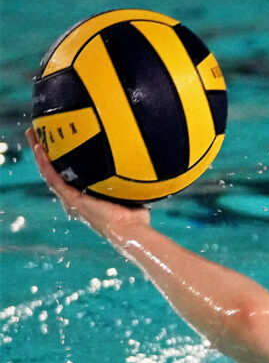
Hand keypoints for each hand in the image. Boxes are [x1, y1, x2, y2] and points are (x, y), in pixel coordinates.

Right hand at [27, 128, 149, 239]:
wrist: (130, 230)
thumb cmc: (135, 217)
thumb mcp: (129, 192)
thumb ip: (129, 178)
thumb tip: (140, 160)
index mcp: (85, 196)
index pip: (68, 173)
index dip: (60, 158)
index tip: (56, 139)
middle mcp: (74, 197)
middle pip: (54, 170)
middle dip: (44, 151)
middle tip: (36, 132)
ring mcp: (71, 199)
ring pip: (49, 172)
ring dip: (39, 153)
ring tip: (33, 134)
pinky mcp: (71, 199)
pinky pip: (54, 178)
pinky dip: (45, 163)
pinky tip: (39, 148)